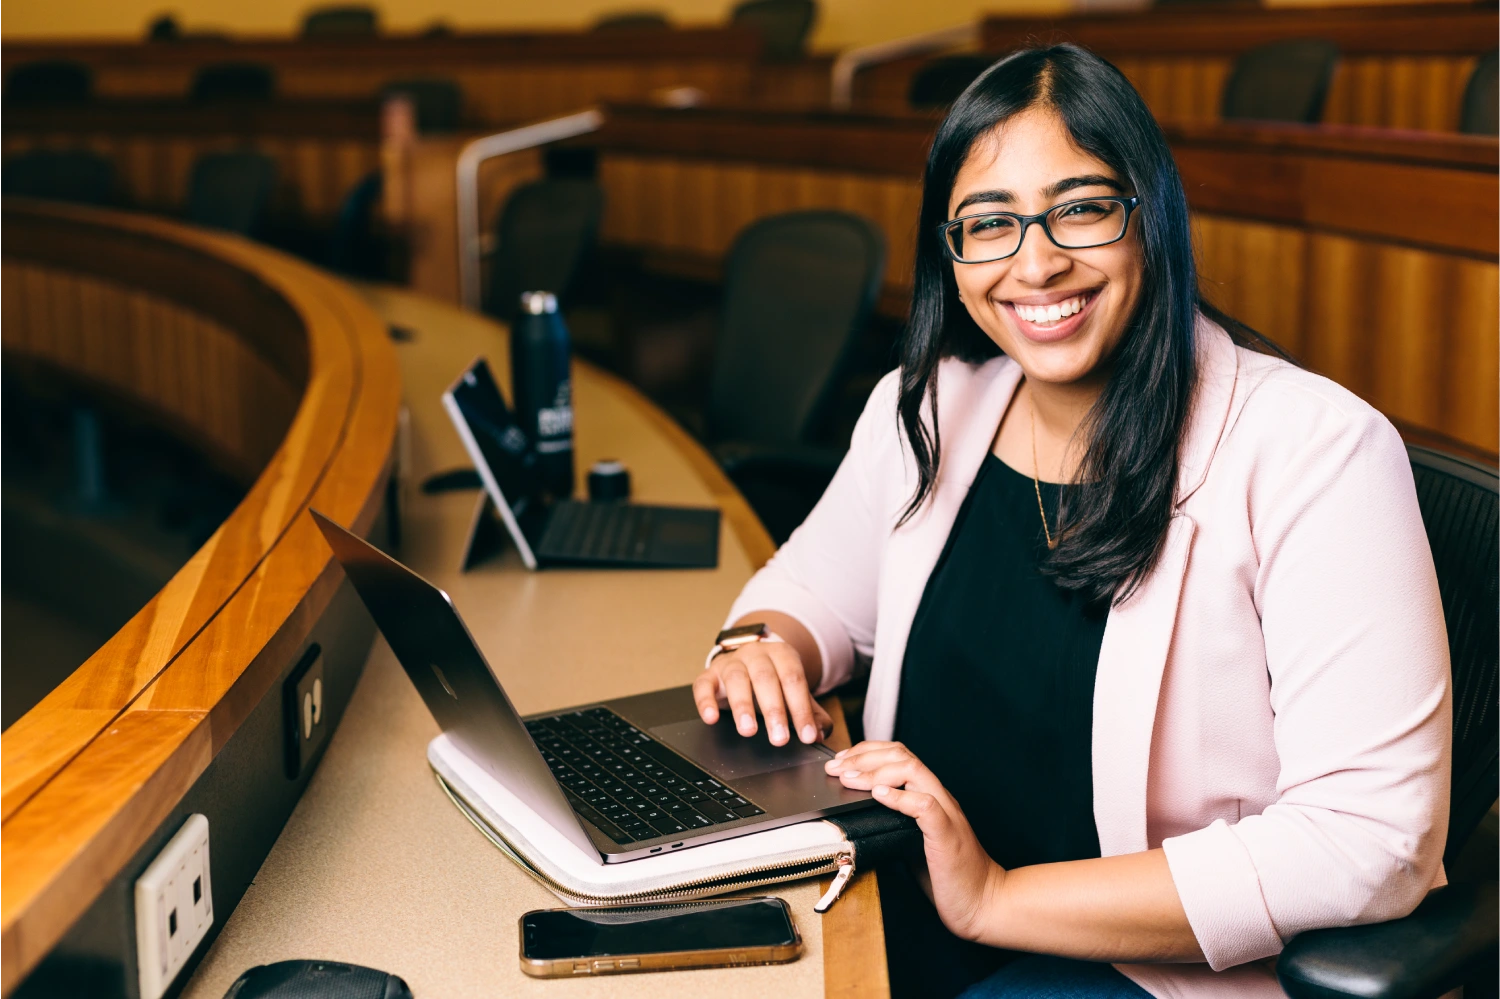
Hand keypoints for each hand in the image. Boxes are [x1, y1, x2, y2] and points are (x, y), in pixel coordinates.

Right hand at [692, 641, 831, 746]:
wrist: (748, 659)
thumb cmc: (773, 681)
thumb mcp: (794, 692)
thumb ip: (811, 712)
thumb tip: (821, 733)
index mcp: (782, 655)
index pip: (794, 680)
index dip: (801, 709)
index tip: (807, 735)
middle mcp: (756, 654)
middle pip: (766, 679)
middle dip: (774, 711)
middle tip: (780, 738)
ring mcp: (731, 662)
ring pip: (736, 679)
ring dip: (742, 706)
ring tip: (748, 731)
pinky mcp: (710, 674)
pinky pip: (704, 685)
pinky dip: (706, 702)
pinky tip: (711, 718)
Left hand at [825, 741, 1004, 941]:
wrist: (983, 904)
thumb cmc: (949, 878)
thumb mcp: (913, 843)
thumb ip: (895, 822)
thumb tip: (859, 813)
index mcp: (931, 797)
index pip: (899, 756)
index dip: (867, 752)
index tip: (841, 762)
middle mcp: (939, 798)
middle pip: (902, 755)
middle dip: (864, 756)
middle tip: (836, 767)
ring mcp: (945, 814)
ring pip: (912, 771)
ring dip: (874, 771)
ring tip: (849, 778)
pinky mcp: (947, 835)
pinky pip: (924, 806)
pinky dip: (899, 797)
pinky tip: (878, 795)